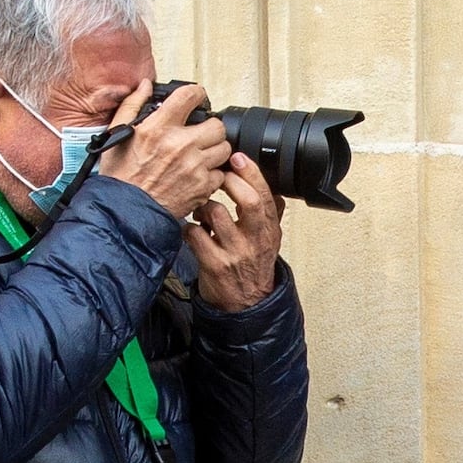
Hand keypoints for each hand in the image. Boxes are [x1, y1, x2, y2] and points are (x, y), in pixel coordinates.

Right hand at [96, 83, 232, 225]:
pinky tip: (197, 174)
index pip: (190, 95)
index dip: (197, 94)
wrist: (124, 211)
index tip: (196, 99)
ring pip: (224, 149)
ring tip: (200, 155)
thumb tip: (146, 86)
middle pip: (216, 125)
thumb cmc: (120, 177)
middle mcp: (179, 145)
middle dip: (210, 128)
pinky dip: (212, 174)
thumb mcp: (117, 134)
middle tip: (199, 134)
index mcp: (158, 128)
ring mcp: (194, 167)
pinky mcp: (202, 188)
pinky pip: (220, 174)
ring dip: (214, 150)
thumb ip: (132, 105)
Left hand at [185, 143, 284, 308]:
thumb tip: (274, 189)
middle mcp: (254, 240)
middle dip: (230, 181)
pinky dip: (188, 228)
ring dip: (203, 204)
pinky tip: (191, 230)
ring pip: (216, 214)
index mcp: (268, 230)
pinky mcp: (214, 265)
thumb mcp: (269, 240)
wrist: (247, 304)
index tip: (238, 157)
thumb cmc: (253, 267)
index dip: (251, 173)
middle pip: (249, 202)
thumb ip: (271, 214)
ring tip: (200, 207)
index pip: (265, 195)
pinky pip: (195, 235)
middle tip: (216, 174)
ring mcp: (234, 253)